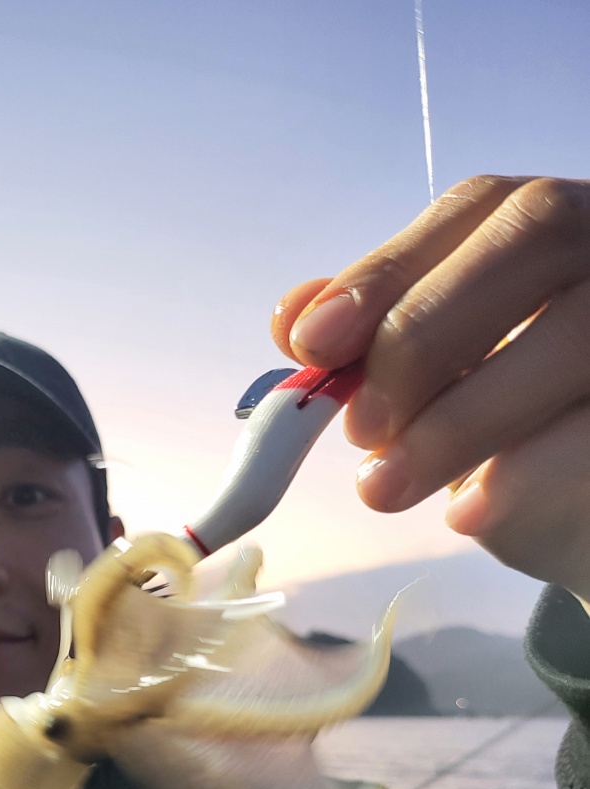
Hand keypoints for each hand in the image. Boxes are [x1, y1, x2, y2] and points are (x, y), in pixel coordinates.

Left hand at [270, 176, 589, 600]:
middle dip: (424, 335)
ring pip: (576, 336)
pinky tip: (468, 512)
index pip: (478, 210)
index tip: (312, 345)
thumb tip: (294, 320)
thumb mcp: (442, 383)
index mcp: (557, 228)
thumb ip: (374, 341)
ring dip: (461, 418)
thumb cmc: (519, 434)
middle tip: (361, 429)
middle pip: (536, 240)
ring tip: (386, 486)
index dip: (388, 270)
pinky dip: (527, 470)